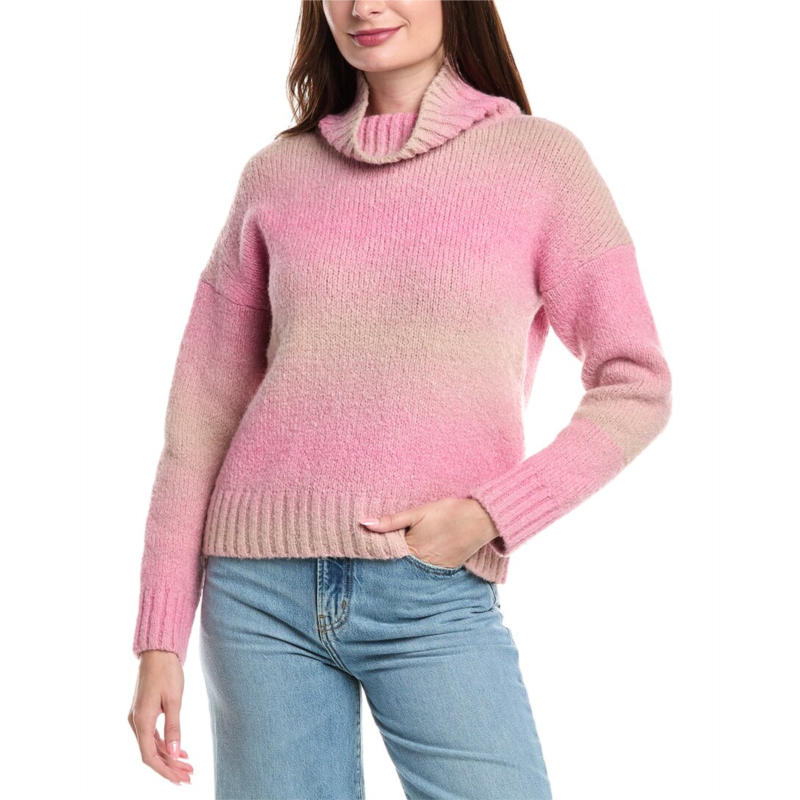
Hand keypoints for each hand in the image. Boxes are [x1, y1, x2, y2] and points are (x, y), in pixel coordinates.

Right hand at [128, 650, 192, 785]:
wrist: (158, 652)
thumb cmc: (167, 672)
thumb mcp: (174, 700)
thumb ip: (174, 727)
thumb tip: (174, 753)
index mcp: (142, 721)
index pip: (150, 756)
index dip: (165, 770)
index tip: (181, 779)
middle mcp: (136, 722)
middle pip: (152, 754)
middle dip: (170, 767)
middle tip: (189, 776)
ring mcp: (139, 718)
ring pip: (153, 745)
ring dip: (169, 757)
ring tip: (188, 766)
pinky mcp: (144, 712)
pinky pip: (153, 735)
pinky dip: (166, 744)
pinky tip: (179, 750)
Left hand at [359, 498, 499, 567]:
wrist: (480, 520)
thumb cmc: (448, 512)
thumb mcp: (418, 512)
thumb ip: (391, 521)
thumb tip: (363, 523)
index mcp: (412, 549)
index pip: (385, 557)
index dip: (374, 554)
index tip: (361, 553)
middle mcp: (421, 564)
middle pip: (397, 568)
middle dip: (386, 565)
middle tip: (370, 564)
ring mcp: (434, 569)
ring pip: (411, 572)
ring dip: (401, 568)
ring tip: (388, 566)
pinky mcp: (446, 569)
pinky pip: (426, 572)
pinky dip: (417, 568)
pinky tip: (412, 563)